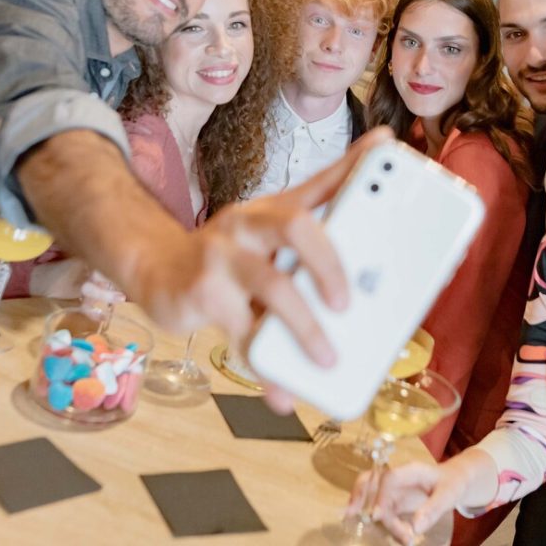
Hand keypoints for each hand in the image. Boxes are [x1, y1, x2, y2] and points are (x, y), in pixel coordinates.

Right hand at [129, 127, 392, 409]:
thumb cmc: (232, 250)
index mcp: (273, 208)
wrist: (158, 268)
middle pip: (295, 224)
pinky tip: (284, 393)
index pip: (320, 184)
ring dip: (305, 326)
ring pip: (271, 285)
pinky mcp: (201, 294)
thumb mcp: (273, 225)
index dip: (354, 167)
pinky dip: (267, 370)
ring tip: (328, 358)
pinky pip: (241, 335)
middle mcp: (248, 222)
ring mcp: (222, 256)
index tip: (387, 152)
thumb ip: (325, 201)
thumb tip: (378, 152)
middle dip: (329, 262)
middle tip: (348, 303)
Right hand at [346, 448, 496, 544]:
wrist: (456, 481)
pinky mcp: (395, 502)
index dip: (379, 495)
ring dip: (382, 521)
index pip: (387, 479)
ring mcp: (394, 490)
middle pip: (370, 481)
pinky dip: (388, 526)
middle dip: (358, 496)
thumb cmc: (452, 483)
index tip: (377, 516)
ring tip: (405, 538)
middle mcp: (397, 478)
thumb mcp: (449, 495)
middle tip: (350, 516)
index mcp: (409, 471)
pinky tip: (401, 537)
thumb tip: (415, 527)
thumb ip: (433, 509)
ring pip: (374, 501)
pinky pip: (384, 512)